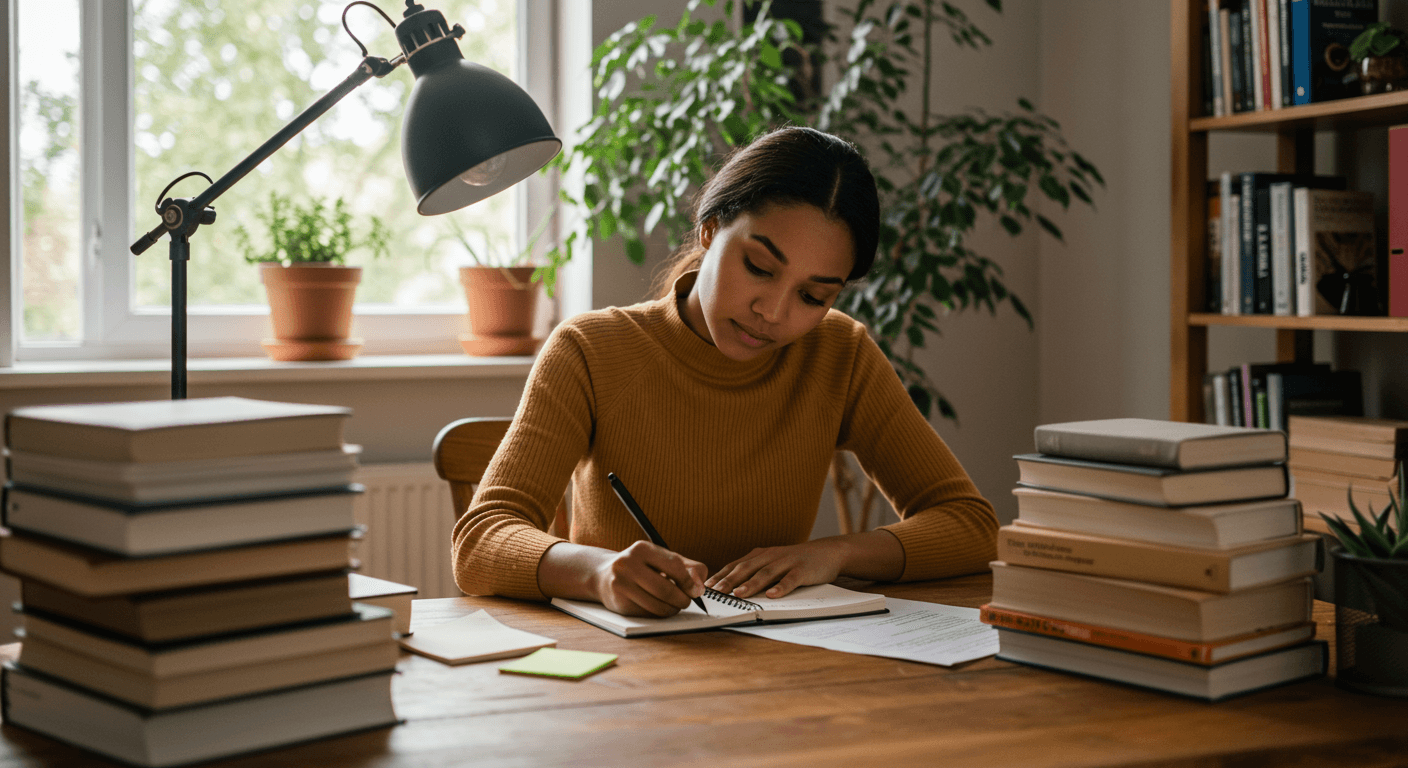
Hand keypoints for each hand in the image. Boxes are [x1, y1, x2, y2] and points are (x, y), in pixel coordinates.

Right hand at [591, 541, 707, 617]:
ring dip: (672, 609)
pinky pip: (648, 614)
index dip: (689, 582)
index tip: (697, 590)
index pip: (674, 566)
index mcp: (642, 549)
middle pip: (666, 590)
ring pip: (657, 605)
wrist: (604, 576)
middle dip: (682, 600)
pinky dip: (659, 613)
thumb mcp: (662, 559)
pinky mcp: (619, 603)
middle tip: (686, 601)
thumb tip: (699, 585)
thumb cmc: (641, 567)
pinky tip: (658, 606)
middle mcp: (628, 564)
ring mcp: (621, 584)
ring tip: (674, 605)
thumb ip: (688, 567)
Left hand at [706, 539, 847, 599]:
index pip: (736, 565)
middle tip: (716, 592)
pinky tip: (772, 595)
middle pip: (747, 568)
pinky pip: (790, 579)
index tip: (706, 586)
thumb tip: (732, 588)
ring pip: (766, 573)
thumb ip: (755, 571)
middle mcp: (771, 556)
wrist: (828, 552)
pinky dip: (781, 587)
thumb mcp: (773, 563)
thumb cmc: (796, 562)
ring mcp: (787, 562)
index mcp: (761, 555)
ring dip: (751, 584)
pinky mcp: (803, 570)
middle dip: (730, 580)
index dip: (721, 575)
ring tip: (739, 594)